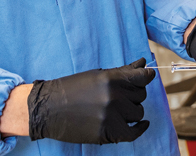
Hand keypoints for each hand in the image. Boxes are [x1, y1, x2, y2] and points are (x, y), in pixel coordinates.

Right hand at [26, 58, 155, 143]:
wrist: (47, 109)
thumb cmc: (71, 89)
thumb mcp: (96, 75)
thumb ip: (122, 71)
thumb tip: (144, 63)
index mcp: (110, 79)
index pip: (142, 78)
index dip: (146, 77)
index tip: (148, 77)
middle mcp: (113, 96)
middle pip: (141, 96)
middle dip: (133, 96)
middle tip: (119, 97)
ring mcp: (111, 115)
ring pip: (138, 113)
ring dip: (131, 112)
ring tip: (116, 110)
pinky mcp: (107, 132)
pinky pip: (133, 132)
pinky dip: (140, 129)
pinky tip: (141, 125)